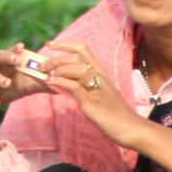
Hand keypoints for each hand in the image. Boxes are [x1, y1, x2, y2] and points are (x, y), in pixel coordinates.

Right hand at [0, 43, 54, 117]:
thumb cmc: (7, 89)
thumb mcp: (24, 85)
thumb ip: (41, 83)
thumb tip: (63, 84)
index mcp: (6, 63)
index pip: (10, 52)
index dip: (15, 49)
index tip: (22, 46)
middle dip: (6, 56)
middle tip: (16, 59)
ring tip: (6, 82)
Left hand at [40, 39, 171, 171]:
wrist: (130, 127)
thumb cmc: (114, 113)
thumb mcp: (97, 95)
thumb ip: (82, 86)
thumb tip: (64, 83)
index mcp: (100, 73)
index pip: (82, 49)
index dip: (65, 43)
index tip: (50, 44)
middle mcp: (98, 77)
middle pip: (76, 56)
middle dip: (55, 58)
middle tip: (42, 65)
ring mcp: (95, 89)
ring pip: (76, 68)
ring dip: (57, 68)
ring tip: (46, 75)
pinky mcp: (92, 102)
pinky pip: (74, 86)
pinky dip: (60, 82)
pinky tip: (51, 83)